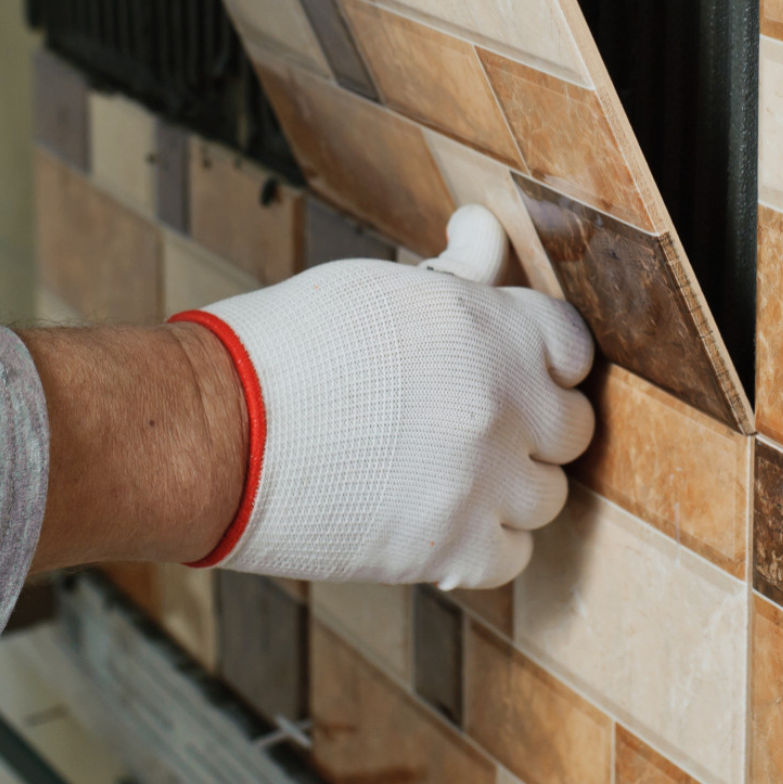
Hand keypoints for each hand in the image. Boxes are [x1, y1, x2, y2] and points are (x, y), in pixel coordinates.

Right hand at [175, 205, 596, 588]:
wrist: (211, 432)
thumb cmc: (282, 348)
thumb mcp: (376, 288)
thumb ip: (455, 271)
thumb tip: (484, 228)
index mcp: (484, 325)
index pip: (571, 344)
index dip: (546, 358)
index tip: (521, 372)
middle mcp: (497, 401)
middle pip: (571, 427)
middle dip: (533, 425)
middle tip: (477, 425)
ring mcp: (480, 480)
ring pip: (547, 496)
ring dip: (508, 487)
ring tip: (446, 472)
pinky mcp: (449, 549)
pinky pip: (511, 555)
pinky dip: (482, 543)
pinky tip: (437, 517)